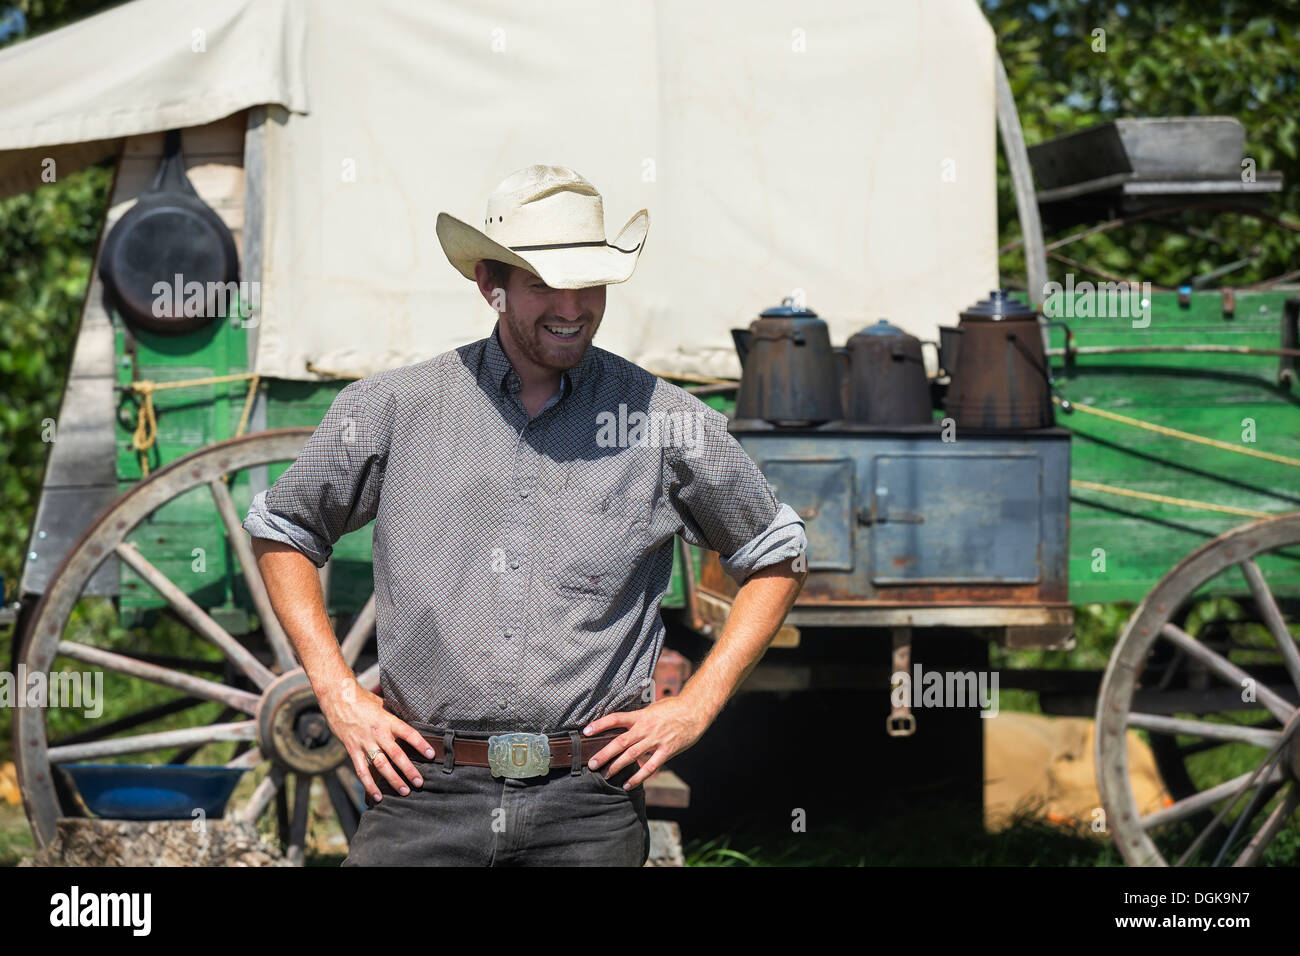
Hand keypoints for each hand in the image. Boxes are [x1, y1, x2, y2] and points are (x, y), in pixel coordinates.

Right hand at [320, 678, 434, 802]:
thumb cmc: (361, 699)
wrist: (338, 698)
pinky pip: (362, 770)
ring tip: (404, 791)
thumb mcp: (382, 704)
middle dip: (409, 770)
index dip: (421, 744)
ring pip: (381, 765)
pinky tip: (377, 796)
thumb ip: (392, 716)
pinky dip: (369, 785)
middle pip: (397, 754)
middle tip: (420, 782)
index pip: (409, 733)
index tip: (431, 755)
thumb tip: (406, 722)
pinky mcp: (352, 750)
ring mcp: (365, 743)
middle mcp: (378, 733)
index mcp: (388, 720)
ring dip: (394, 780)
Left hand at [582, 696, 710, 790]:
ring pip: (631, 755)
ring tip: (605, 775)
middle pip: (619, 742)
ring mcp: (655, 741)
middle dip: (604, 754)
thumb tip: (625, 722)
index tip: (586, 731)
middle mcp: (645, 728)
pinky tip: (627, 784)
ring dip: (616, 766)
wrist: (695, 711)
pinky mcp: (666, 751)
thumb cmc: (673, 708)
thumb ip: (639, 717)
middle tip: (592, 764)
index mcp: (640, 716)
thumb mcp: (653, 708)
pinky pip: (649, 767)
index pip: (615, 719)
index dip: (600, 725)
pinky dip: (637, 777)